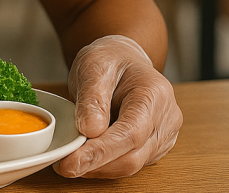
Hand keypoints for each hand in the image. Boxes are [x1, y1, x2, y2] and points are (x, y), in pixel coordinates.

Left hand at [55, 35, 181, 178]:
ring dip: (98, 168)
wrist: (122, 61)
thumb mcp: (93, 67)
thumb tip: (90, 130)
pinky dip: (104, 165)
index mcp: (154, 94)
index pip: (131, 133)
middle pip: (133, 156)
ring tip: (69, 159)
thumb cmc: (110, 61)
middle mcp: (166, 119)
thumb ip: (92, 98)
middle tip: (62, 165)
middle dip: (96, 164)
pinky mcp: (152, 148)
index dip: (102, 152)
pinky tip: (85, 157)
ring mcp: (163, 136)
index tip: (73, 162)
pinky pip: (128, 164)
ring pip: (130, 166)